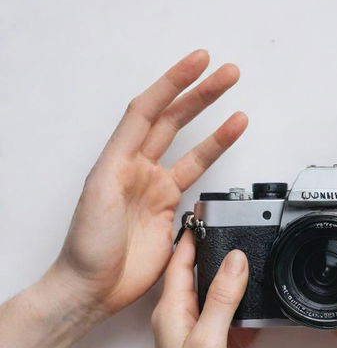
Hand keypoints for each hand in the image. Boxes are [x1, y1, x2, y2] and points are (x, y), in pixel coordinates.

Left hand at [52, 49, 245, 317]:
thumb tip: (144, 132)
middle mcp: (138, 168)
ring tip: (237, 105)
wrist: (95, 285)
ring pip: (190, 146)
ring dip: (213, 124)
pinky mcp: (170, 209)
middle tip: (226, 74)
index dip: (174, 82)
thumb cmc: (88, 244)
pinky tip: (227, 144)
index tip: (199, 62)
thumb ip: (124, 160)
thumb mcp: (99, 192)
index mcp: (119, 159)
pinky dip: (214, 158)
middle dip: (200, 94)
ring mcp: (156, 188)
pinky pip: (197, 176)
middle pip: (173, 120)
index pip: (150, 109)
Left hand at [151, 231, 256, 347]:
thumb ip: (222, 297)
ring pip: (217, 297)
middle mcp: (183, 318)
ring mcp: (199, 333)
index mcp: (172, 310)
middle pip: (198, 276)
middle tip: (229, 232)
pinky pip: (231, 320)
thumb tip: (235, 261)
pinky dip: (245, 309)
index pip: (180, 263)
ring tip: (248, 259)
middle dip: (213, 253)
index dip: (191, 239)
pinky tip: (258, 304)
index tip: (203, 218)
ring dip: (230, 279)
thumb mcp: (208, 337)